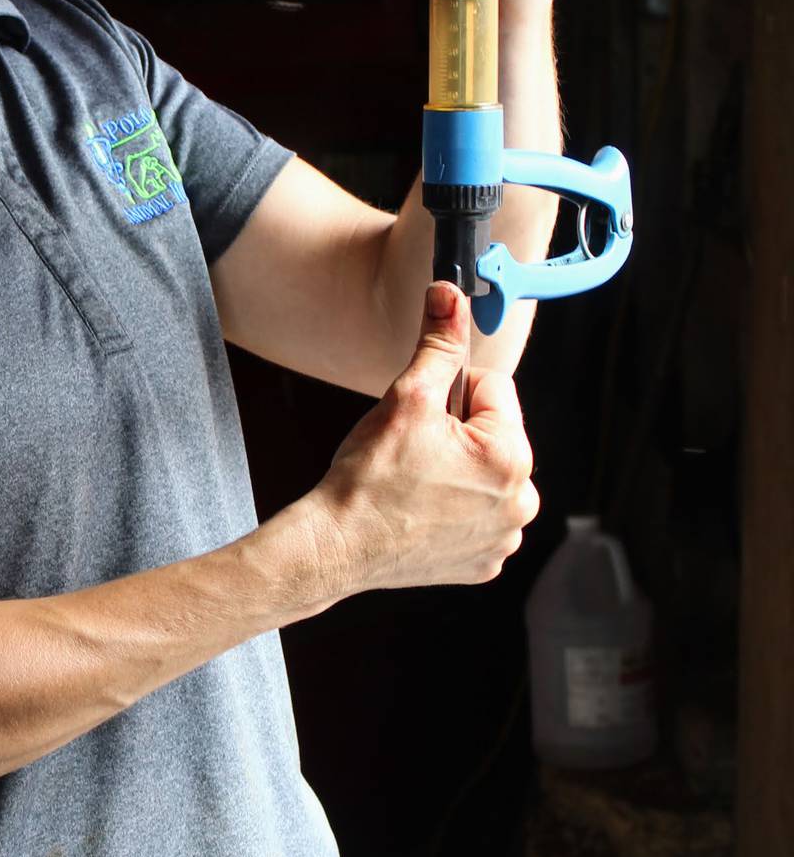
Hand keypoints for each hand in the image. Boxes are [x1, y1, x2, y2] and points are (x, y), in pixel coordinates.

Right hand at [308, 283, 539, 596]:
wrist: (335, 549)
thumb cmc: (367, 480)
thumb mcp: (406, 398)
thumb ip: (438, 344)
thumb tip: (450, 294)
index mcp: (511, 458)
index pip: (494, 389)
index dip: (451, 393)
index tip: (423, 417)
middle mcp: (520, 502)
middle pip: (494, 435)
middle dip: (458, 434)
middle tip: (414, 453)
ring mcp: (504, 537)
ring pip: (486, 475)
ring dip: (458, 471)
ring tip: (416, 484)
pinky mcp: (485, 562)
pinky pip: (479, 515)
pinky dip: (454, 511)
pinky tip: (421, 512)